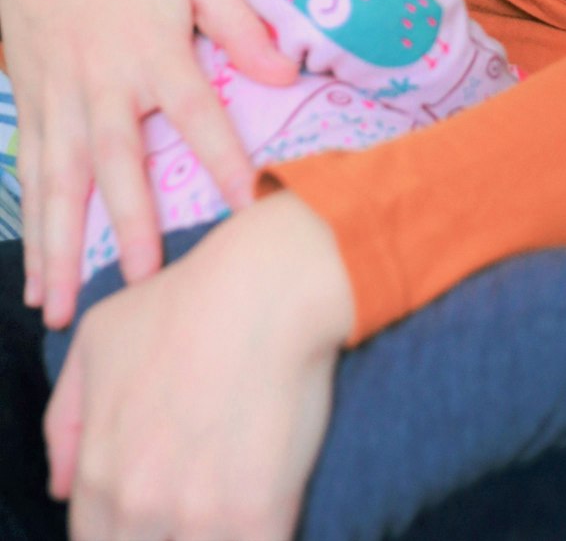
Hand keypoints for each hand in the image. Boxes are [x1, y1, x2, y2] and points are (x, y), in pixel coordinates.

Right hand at [0, 0, 296, 326]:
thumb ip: (240, 25)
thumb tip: (288, 73)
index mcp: (152, 51)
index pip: (194, 110)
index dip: (222, 155)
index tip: (249, 202)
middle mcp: (103, 86)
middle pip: (115, 160)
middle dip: (128, 220)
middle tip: (142, 279)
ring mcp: (61, 105)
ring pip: (60, 185)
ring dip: (61, 250)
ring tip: (62, 310)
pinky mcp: (33, 114)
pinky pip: (32, 180)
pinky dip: (32, 234)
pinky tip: (36, 282)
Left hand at [45, 191, 354, 540]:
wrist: (267, 285)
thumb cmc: (184, 301)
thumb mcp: (97, 340)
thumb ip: (66, 421)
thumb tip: (63, 488)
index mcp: (99, 473)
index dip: (128, 525)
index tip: (161, 501)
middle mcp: (139, 504)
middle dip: (168, 529)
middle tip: (199, 491)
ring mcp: (199, 517)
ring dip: (213, 532)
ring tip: (232, 497)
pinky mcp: (258, 516)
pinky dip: (260, 534)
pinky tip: (267, 508)